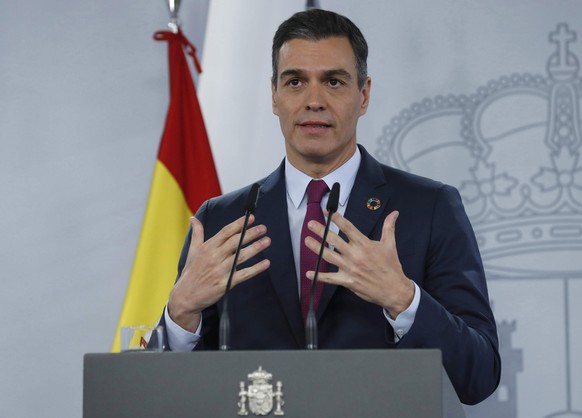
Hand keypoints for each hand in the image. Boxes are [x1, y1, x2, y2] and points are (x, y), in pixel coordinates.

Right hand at [168, 215, 270, 330]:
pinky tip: (266, 263)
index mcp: (207, 248)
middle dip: (251, 234)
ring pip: (241, 256)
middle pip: (236, 242)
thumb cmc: (191, 272)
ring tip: (267, 241)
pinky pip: (244, 274)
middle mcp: (214, 257)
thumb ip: (197, 234)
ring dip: (256, 248)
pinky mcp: (226, 283)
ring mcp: (221, 271)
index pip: (226, 232)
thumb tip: (193, 218)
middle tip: (263, 228)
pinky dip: (256, 269)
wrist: (186, 296)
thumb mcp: (192, 251)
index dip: (239, 224)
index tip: (251, 218)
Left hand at [305, 210, 413, 317]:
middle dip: (321, 231)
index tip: (327, 212)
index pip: (348, 228)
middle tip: (310, 223)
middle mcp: (355, 255)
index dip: (337, 219)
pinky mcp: (347, 281)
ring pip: (329, 256)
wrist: (394, 290)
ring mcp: (349, 268)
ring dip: (316, 248)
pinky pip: (330, 278)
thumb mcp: (390, 245)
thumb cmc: (391, 266)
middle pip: (334, 240)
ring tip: (306, 240)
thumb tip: (395, 213)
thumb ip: (389, 227)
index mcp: (364, 244)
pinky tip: (308, 273)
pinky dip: (319, 276)